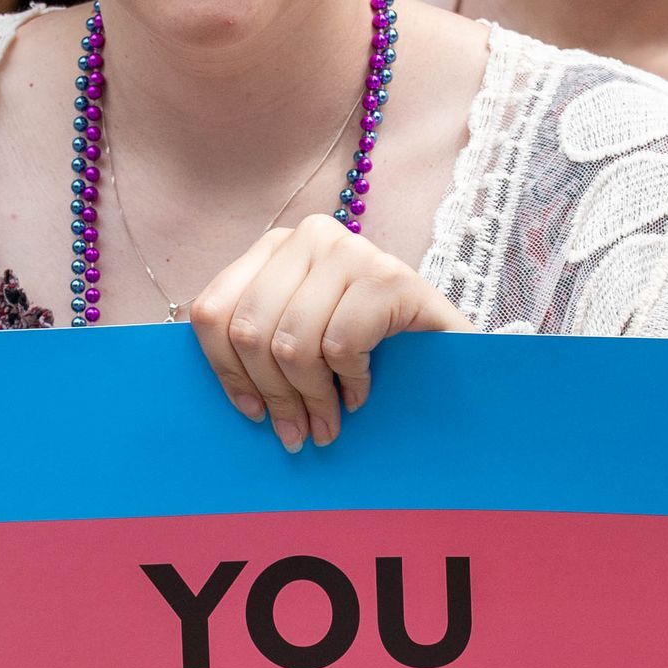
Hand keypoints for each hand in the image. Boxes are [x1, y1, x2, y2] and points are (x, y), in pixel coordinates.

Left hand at [191, 214, 467, 450]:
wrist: (453, 355)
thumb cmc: (370, 352)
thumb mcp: (301, 340)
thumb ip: (258, 345)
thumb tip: (225, 390)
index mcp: (275, 246)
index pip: (214, 311)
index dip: (226, 372)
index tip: (252, 412)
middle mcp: (311, 236)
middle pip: (251, 332)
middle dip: (273, 395)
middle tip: (296, 432)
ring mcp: (352, 250)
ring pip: (292, 344)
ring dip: (312, 399)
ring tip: (328, 423)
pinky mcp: (390, 277)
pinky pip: (340, 346)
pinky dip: (350, 382)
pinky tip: (362, 392)